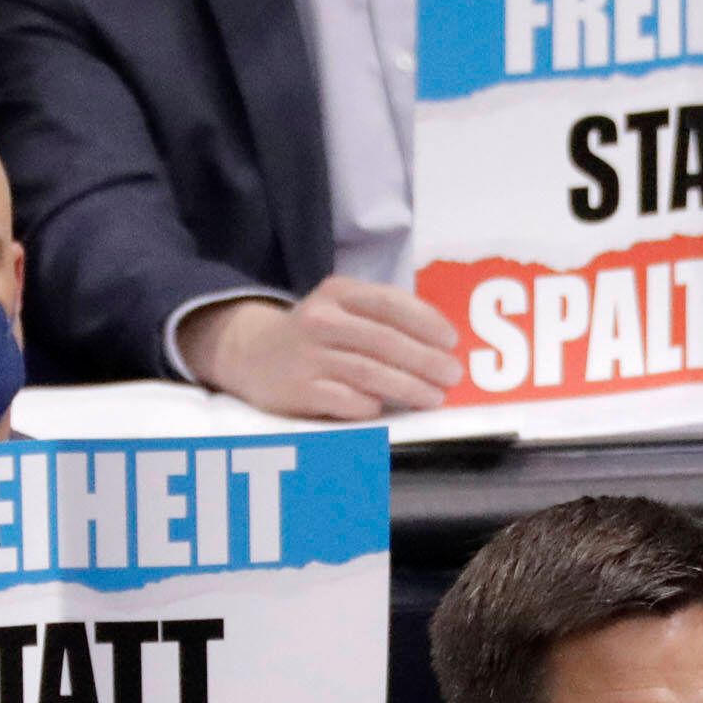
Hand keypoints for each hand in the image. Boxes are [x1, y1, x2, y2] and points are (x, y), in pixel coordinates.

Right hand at [177, 278, 464, 418]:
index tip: (451, 340)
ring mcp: (308, 356)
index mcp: (338, 293)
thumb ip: (383, 318)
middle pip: (384, 341)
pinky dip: (369, 406)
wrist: (251, 354)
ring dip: (408, 387)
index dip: (425, 322)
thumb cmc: (316, 335)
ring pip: (369, 373)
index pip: (389, 303)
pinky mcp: (298, 390)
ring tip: (433, 397)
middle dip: (425, 360)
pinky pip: (343, 400)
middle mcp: (321, 320)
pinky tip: (385, 409)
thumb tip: (440, 346)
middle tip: (451, 376)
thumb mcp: (342, 309)